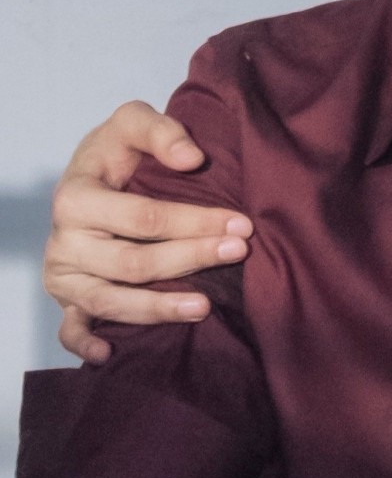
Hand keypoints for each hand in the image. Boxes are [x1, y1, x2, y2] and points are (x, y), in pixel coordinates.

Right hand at [43, 101, 252, 361]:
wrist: (87, 177)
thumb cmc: (116, 154)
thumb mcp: (130, 124)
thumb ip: (160, 131)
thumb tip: (192, 158)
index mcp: (76, 198)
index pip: (144, 218)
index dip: (195, 222)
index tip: (241, 224)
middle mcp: (64, 242)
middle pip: (132, 262)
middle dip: (190, 259)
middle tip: (239, 252)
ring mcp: (63, 275)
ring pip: (109, 301)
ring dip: (158, 308)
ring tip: (205, 307)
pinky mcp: (66, 299)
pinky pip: (70, 329)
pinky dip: (86, 345)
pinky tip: (112, 354)